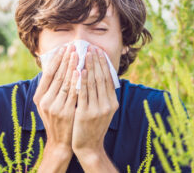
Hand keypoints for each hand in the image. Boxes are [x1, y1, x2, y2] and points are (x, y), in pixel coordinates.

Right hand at [33, 44, 78, 171]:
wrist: (61, 143)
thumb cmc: (57, 119)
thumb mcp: (49, 104)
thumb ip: (52, 88)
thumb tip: (58, 66)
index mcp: (39, 97)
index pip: (48, 74)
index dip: (56, 60)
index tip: (64, 48)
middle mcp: (45, 101)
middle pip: (57, 75)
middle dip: (66, 59)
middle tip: (73, 46)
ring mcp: (55, 107)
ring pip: (66, 82)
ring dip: (73, 66)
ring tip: (79, 54)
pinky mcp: (66, 112)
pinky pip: (73, 93)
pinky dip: (78, 81)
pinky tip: (82, 71)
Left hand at [72, 45, 118, 167]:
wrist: (88, 146)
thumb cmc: (93, 126)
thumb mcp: (103, 110)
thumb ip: (103, 95)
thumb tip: (100, 76)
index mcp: (112, 102)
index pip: (108, 78)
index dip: (104, 64)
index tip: (99, 51)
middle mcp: (107, 105)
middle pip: (102, 78)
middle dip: (96, 61)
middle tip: (92, 47)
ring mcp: (97, 109)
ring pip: (93, 83)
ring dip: (89, 66)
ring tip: (85, 53)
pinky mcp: (86, 113)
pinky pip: (84, 93)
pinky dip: (83, 80)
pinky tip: (80, 70)